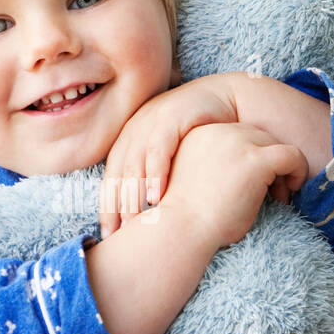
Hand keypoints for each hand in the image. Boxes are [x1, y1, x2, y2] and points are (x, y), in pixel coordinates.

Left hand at [98, 75, 237, 237]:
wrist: (226, 98)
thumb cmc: (198, 134)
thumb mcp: (171, 156)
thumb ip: (154, 178)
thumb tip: (141, 217)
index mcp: (128, 140)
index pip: (111, 178)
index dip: (108, 207)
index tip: (109, 235)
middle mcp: (134, 129)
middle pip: (118, 173)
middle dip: (117, 205)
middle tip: (119, 233)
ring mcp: (150, 120)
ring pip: (133, 163)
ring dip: (132, 194)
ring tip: (133, 221)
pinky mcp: (171, 116)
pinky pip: (158, 148)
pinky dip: (154, 173)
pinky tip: (155, 196)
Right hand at [160, 122, 310, 251]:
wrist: (181, 229)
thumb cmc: (187, 218)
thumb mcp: (197, 179)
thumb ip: (218, 165)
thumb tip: (246, 172)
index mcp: (201, 133)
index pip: (239, 135)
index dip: (250, 159)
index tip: (250, 186)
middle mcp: (219, 131)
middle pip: (260, 137)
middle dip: (268, 164)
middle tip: (269, 194)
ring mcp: (239, 144)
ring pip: (276, 145)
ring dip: (281, 170)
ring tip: (278, 196)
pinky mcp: (256, 160)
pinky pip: (292, 156)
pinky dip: (298, 171)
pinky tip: (291, 190)